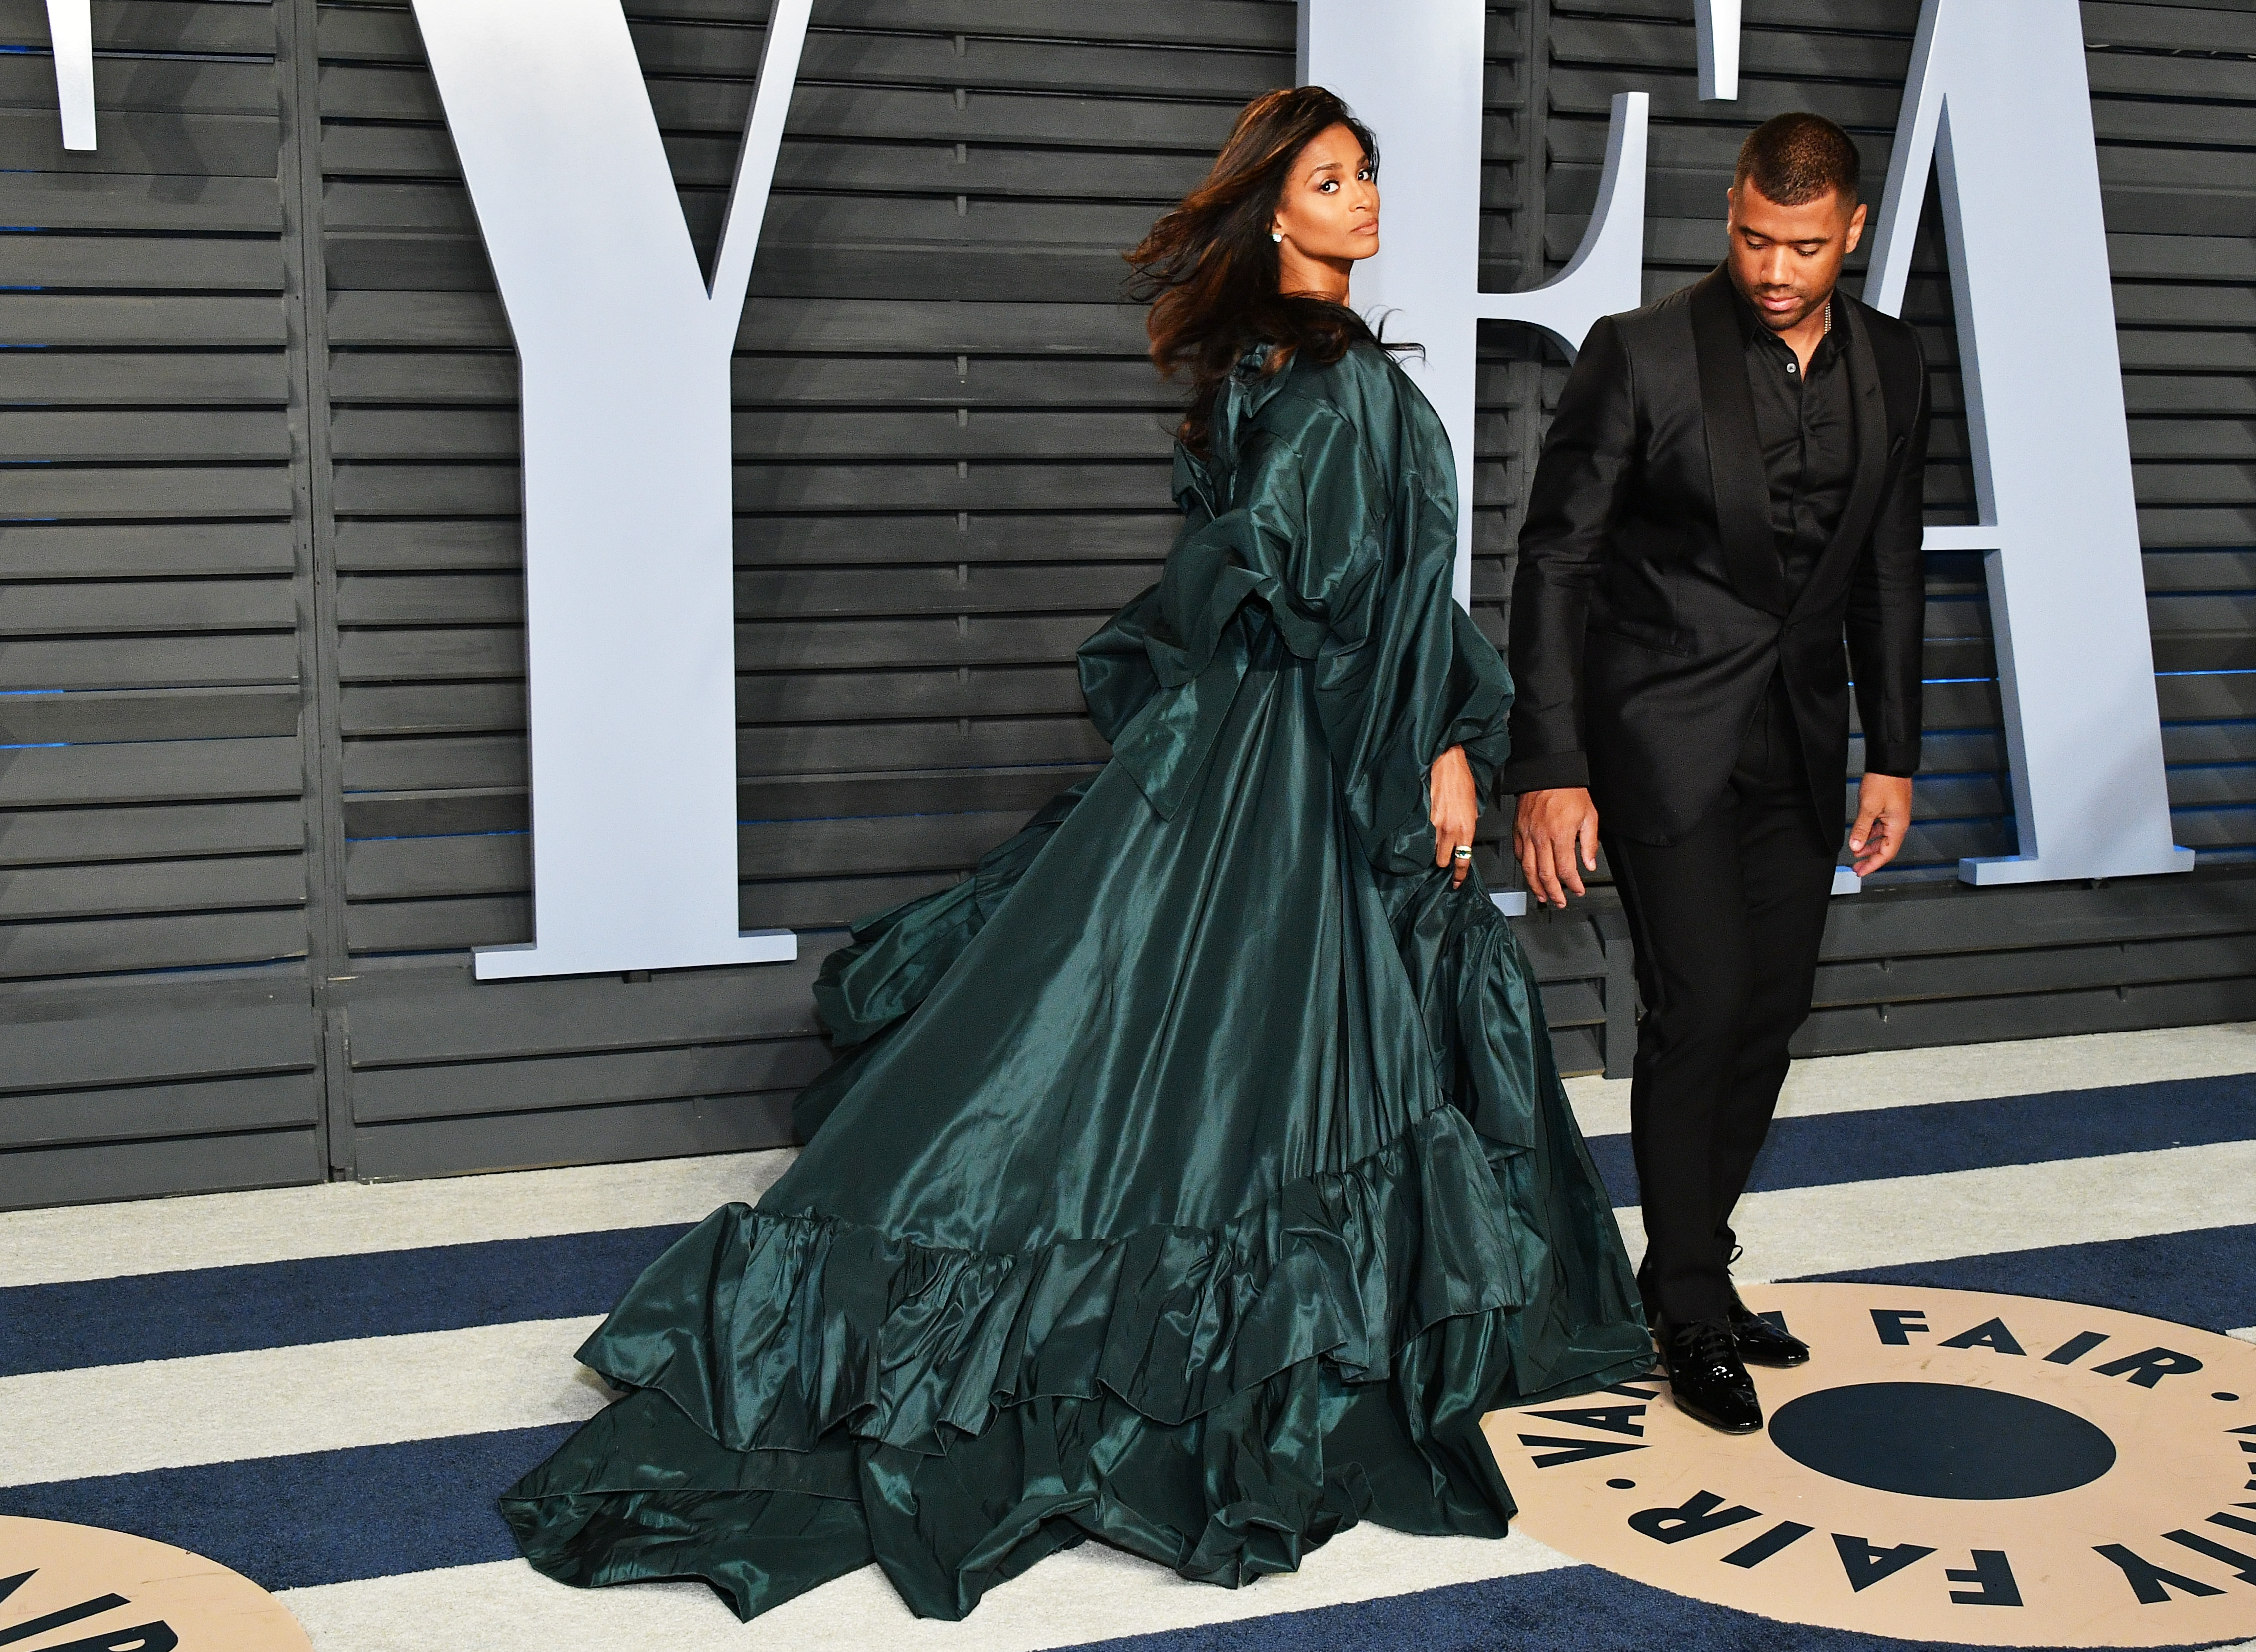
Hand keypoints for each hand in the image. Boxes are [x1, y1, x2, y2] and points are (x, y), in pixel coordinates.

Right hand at [1429, 745, 1478, 887]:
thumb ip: (1467, 828)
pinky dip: (1420, 835)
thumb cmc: (1462, 781)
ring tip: (1431, 839)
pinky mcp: (1420, 817)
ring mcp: (1432, 824)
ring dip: (1430, 847)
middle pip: (1441, 861)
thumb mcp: (1473, 808)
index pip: (1462, 861)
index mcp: (1466, 829)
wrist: (1446, 763)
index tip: (1457, 883)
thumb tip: (1462, 841)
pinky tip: (1421, 829)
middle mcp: (1449, 830)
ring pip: (1428, 850)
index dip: (1459, 875)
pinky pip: (1419, 835)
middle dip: (1441, 859)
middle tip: (1442, 852)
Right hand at [1515, 787, 1597, 907]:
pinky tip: (1530, 874)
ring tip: (1542, 896)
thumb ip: (1589, 843)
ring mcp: (1527, 835)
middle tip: (1559, 901)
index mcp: (1560, 836)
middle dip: (1554, 893)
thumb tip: (1589, 864)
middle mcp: (1541, 838)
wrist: (1548, 773)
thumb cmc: (1569, 791)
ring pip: (1528, 869)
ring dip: (1536, 886)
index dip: (1572, 885)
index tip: (1578, 890)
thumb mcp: (1589, 816)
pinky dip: (1524, 868)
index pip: (1565, 870)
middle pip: (1545, 875)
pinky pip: (1518, 855)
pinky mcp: (1518, 830)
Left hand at [1849, 773, 1912, 875]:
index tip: (1861, 871)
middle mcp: (1899, 824)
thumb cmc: (1884, 781)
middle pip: (1885, 848)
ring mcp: (1895, 817)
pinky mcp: (1890, 810)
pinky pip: (1881, 828)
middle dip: (1870, 858)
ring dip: (1869, 846)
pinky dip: (1871, 834)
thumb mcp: (1869, 807)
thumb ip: (1862, 829)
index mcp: (1898, 826)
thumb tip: (1856, 846)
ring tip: (1856, 852)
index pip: (1887, 853)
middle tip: (1857, 866)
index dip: (1873, 865)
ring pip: (1882, 838)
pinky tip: (1861, 836)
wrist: (1890, 763)